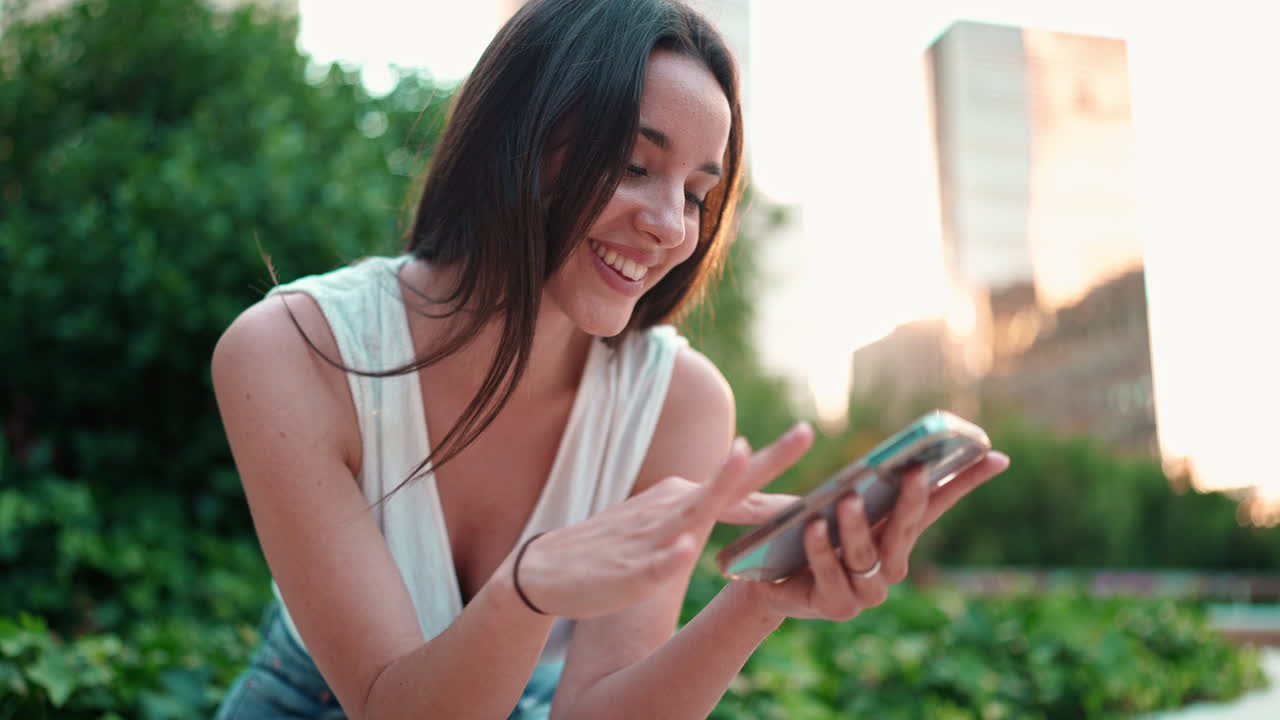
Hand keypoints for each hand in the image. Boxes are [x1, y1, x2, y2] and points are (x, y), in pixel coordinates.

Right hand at [517, 423, 814, 618]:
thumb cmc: (611, 547)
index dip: (774, 466)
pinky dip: (667, 557)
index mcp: (680, 501)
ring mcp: (649, 538)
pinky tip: (683, 550)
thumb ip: (700, 506)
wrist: (544, 570)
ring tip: (743, 457)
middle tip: (805, 432)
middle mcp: (670, 510)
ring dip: (717, 488)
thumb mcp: (662, 522)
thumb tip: (741, 489)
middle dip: (764, 462)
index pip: (738, 486)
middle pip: (727, 487)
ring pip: (690, 513)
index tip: (808, 436)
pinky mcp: (628, 572)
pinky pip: (651, 566)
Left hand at [744, 452, 1009, 620]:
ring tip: (847, 499)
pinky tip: (813, 527)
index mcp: (896, 533)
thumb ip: (861, 482)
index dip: (968, 481)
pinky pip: (831, 574)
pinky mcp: (837, 605)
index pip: (940, 502)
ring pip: (868, 555)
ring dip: (858, 525)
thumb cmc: (809, 534)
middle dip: (912, 500)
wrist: (772, 580)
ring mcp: (867, 589)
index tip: (996, 455)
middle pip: (906, 529)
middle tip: (912, 472)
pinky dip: (822, 550)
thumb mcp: (836, 501)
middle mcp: (891, 563)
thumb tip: (864, 445)